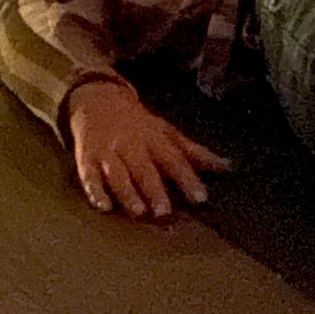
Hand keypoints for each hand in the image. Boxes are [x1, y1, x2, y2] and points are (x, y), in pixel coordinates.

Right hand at [66, 79, 232, 217]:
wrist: (98, 100)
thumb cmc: (138, 124)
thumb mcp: (167, 133)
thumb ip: (194, 153)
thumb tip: (228, 167)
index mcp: (155, 140)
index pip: (175, 160)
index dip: (188, 179)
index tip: (201, 198)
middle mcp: (132, 146)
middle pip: (145, 169)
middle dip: (155, 190)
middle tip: (165, 212)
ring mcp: (108, 153)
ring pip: (118, 174)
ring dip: (128, 193)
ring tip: (139, 212)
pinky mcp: (86, 159)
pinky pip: (89, 176)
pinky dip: (95, 191)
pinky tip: (103, 207)